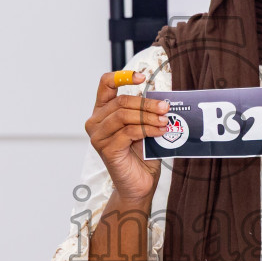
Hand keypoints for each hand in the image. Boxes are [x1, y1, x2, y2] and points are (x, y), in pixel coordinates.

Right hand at [84, 70, 171, 204]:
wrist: (139, 184)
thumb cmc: (141, 155)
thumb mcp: (144, 126)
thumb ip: (145, 112)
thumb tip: (161, 98)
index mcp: (103, 111)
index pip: (105, 84)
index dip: (123, 76)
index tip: (142, 78)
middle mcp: (96, 122)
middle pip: (121, 101)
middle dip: (146, 103)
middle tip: (165, 107)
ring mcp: (98, 136)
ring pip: (124, 115)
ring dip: (148, 116)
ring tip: (164, 121)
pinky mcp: (106, 149)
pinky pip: (128, 132)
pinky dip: (146, 130)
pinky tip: (159, 132)